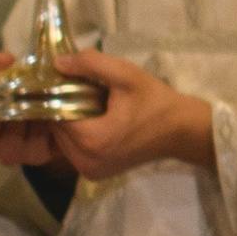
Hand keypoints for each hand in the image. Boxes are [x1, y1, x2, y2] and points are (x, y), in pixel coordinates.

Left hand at [0, 49, 214, 181]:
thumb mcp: (125, 75)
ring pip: (62, 140)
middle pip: (55, 129)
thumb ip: (89, 64)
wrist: (182, 131)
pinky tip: (91, 116)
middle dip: (60, 107)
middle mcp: (85, 162)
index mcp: (90, 140)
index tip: (59, 78)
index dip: (54, 95)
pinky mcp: (96, 174)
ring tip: (84, 101)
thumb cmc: (156, 101)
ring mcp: (90, 171)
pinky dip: (77, 132)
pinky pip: (74, 149)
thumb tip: (57, 62)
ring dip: (68, 120)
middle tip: (73, 87)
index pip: (54, 114)